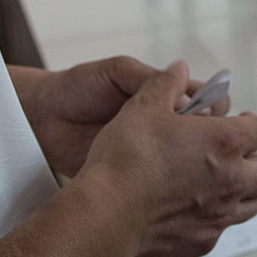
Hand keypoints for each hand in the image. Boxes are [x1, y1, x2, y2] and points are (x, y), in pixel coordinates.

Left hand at [12, 58, 232, 177]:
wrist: (44, 118)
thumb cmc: (79, 88)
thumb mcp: (117, 71)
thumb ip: (149, 77)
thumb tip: (185, 98)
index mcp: (169, 99)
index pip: (212, 103)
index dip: (213, 108)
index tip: (196, 112)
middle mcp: (169, 128)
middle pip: (212, 137)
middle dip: (210, 139)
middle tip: (190, 139)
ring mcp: (158, 156)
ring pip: (198, 166)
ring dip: (198, 166)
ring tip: (179, 164)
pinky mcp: (142, 178)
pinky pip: (171, 186)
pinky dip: (177, 186)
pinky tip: (167, 184)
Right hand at [78, 62, 256, 256]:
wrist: (105, 217)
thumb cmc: (125, 159)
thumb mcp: (142, 107)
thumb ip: (165, 83)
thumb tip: (179, 68)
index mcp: (225, 143)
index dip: (249, 124)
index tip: (237, 123)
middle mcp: (232, 181)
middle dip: (254, 161)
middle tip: (232, 156)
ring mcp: (219, 216)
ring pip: (251, 205)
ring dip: (241, 192)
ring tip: (215, 184)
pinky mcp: (202, 243)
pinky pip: (221, 230)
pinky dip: (213, 219)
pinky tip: (189, 210)